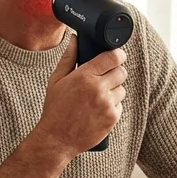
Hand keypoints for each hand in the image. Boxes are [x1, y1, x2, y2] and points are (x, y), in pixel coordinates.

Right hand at [33, 33, 127, 157]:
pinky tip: (99, 109)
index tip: (117, 55)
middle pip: (121, 71)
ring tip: (99, 96)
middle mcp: (98, 89)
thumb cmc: (55, 109)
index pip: (112, 57)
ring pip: (122, 89)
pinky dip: (112, 106)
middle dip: (116, 72)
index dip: (118, 54)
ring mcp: (107, 104)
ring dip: (114, 90)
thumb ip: (68, 57)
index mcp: (84, 76)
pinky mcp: (112, 118)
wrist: (56, 139)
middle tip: (106, 77)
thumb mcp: (56, 80)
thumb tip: (75, 38)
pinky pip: (120, 105)